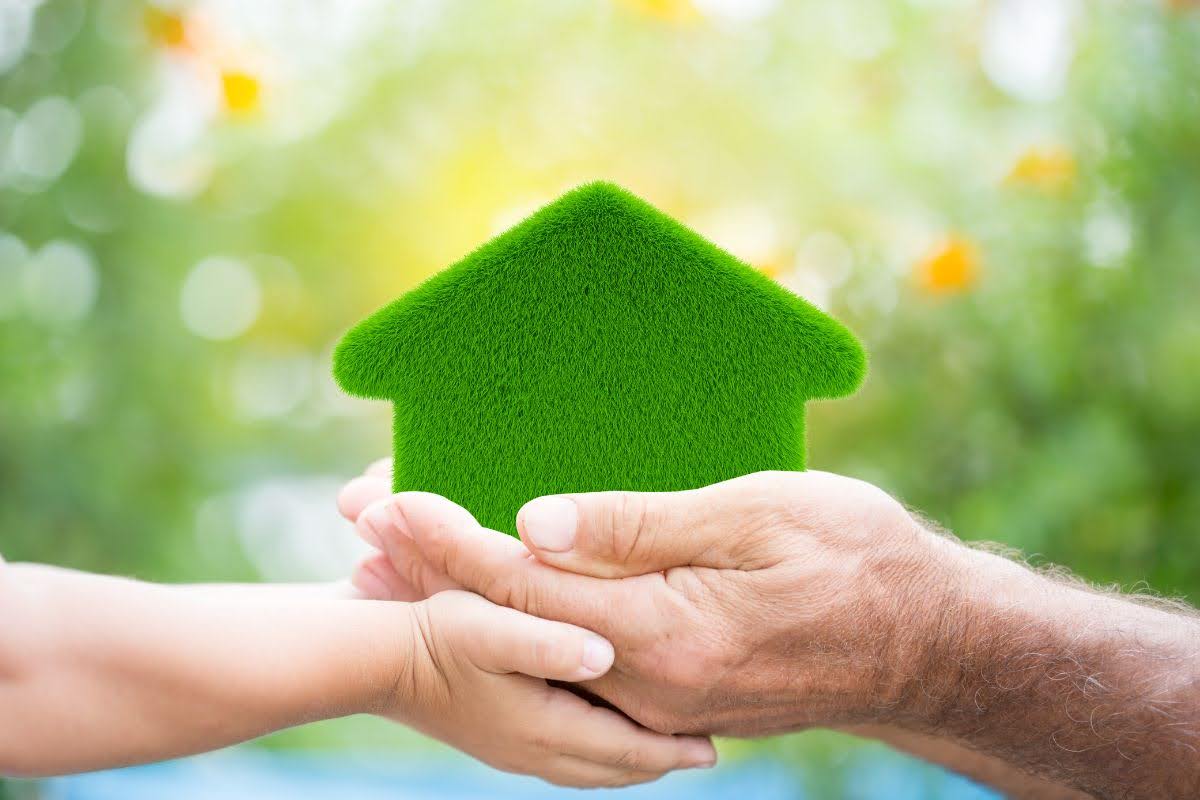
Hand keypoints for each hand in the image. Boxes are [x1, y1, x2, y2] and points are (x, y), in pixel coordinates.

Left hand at [339, 463, 951, 736]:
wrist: (930, 647)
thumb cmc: (857, 561)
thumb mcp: (755, 517)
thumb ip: (639, 527)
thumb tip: (533, 524)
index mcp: (663, 635)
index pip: (523, 584)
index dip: (448, 541)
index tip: (384, 502)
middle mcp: (647, 682)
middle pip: (512, 625)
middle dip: (431, 572)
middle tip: (360, 527)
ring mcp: (661, 699)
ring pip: (537, 648)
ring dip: (465, 600)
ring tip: (394, 563)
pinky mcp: (675, 693)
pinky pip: (577, 662)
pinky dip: (521, 624)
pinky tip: (495, 599)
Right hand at [379, 590, 715, 786]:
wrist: (373, 658)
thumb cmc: (436, 633)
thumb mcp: (494, 627)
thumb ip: (550, 641)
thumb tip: (608, 654)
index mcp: (543, 728)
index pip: (625, 751)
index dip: (672, 749)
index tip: (716, 746)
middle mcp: (532, 750)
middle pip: (614, 768)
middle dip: (659, 760)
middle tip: (703, 749)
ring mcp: (512, 748)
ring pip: (589, 767)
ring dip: (629, 758)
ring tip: (663, 746)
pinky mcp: (496, 736)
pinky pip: (565, 757)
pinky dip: (597, 751)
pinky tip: (599, 730)